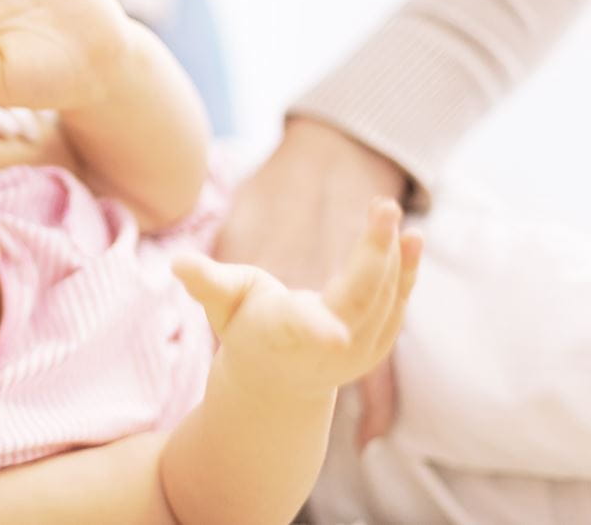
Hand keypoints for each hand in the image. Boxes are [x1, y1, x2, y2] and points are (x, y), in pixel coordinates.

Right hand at [175, 198, 422, 396]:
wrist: (278, 381)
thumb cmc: (245, 327)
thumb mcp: (222, 304)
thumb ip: (207, 282)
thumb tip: (178, 263)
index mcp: (282, 335)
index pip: (301, 331)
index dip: (318, 331)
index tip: (339, 336)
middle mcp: (325, 349)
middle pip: (358, 300)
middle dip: (374, 255)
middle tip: (384, 208)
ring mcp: (358, 351)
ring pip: (383, 300)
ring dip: (393, 255)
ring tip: (390, 212)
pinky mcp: (378, 342)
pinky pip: (397, 303)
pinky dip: (407, 270)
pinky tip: (412, 238)